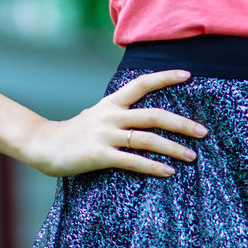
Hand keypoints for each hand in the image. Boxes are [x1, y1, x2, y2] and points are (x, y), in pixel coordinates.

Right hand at [24, 68, 204, 178]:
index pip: (142, 83)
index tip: (188, 75)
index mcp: (112, 102)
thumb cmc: (74, 133)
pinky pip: (132, 161)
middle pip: (154, 115)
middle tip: (203, 132)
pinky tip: (168, 172)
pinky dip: (153, 167)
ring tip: (192, 156)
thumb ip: (118, 112)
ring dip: (173, 148)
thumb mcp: (97, 115)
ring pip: (147, 139)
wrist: (44, 146)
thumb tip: (143, 116)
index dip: (166, 77)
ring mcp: (105, 135)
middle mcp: (111, 115)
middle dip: (181, 123)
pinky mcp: (100, 155)